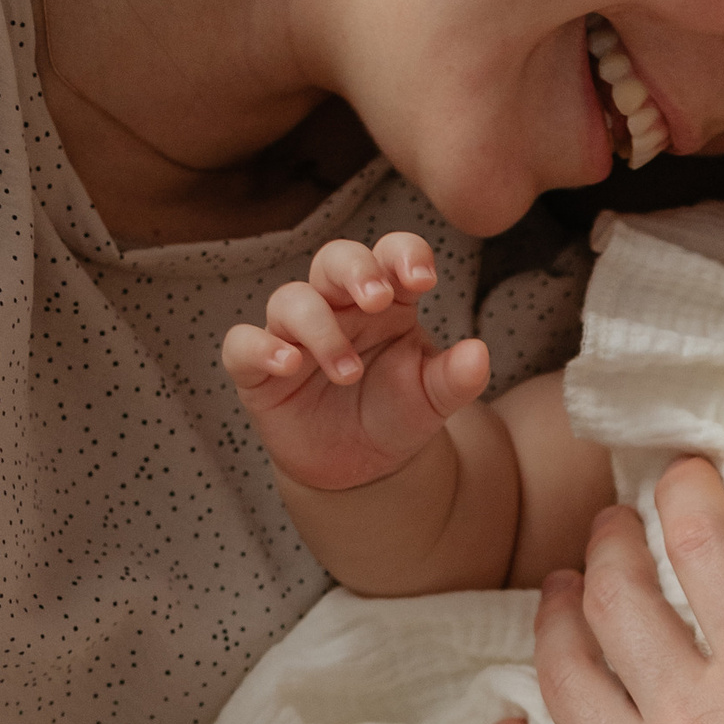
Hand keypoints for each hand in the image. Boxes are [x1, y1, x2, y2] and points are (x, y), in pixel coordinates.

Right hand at [222, 231, 492, 497]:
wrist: (361, 468)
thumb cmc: (396, 414)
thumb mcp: (433, 400)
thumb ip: (456, 378)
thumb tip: (479, 354)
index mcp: (386, 300)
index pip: (391, 254)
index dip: (404, 255)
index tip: (423, 279)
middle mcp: (337, 305)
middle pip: (335, 258)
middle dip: (354, 271)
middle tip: (376, 300)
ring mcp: (294, 333)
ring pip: (291, 298)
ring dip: (320, 328)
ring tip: (348, 372)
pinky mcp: (259, 368)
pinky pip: (244, 344)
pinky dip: (261, 348)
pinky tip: (289, 365)